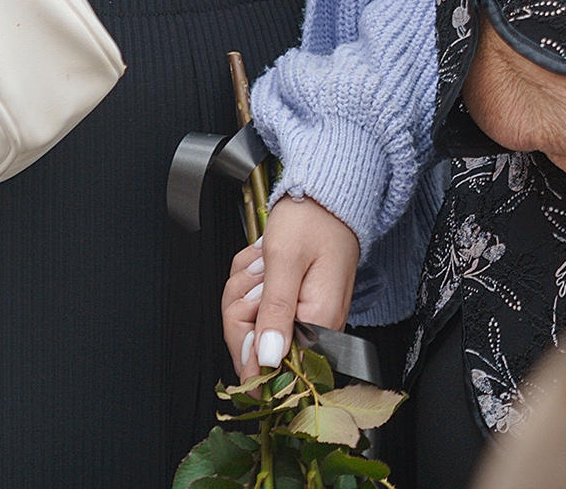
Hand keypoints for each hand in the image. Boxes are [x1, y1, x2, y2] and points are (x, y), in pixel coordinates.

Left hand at [224, 195, 362, 380]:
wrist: (324, 197)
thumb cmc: (312, 220)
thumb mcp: (285, 259)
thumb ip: (275, 311)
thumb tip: (268, 359)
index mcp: (319, 322)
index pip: (274, 367)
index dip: (249, 349)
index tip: (251, 311)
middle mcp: (314, 328)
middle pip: (252, 348)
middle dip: (240, 309)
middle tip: (259, 275)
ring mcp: (300, 318)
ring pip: (247, 325)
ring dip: (243, 291)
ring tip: (264, 264)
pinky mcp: (291, 307)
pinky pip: (252, 309)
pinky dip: (249, 285)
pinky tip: (264, 265)